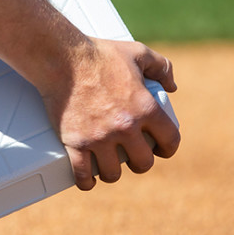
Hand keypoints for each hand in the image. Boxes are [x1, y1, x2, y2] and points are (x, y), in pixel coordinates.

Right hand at [40, 38, 179, 190]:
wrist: (61, 59)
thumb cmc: (98, 54)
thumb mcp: (137, 53)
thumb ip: (162, 67)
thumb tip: (172, 87)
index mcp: (145, 108)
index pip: (169, 140)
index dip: (168, 148)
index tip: (161, 149)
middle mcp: (125, 127)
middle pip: (143, 162)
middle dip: (140, 162)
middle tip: (132, 157)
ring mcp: (99, 138)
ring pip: (113, 173)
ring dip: (112, 173)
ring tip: (108, 167)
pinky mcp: (75, 143)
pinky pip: (82, 174)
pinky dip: (86, 181)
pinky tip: (88, 180)